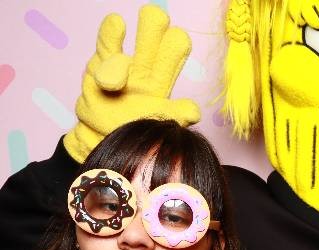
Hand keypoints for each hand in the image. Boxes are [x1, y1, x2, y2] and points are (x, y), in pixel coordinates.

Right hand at [63, 5, 200, 162]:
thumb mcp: (159, 123)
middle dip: (153, 25)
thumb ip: (175, 114)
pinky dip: (110, 37)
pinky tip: (118, 23)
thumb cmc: (134, 130)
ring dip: (129, 33)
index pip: (173, 53)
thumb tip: (194, 112)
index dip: (175, 45)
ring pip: (125, 42)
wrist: (102, 139)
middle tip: (157, 16)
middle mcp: (143, 65)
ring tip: (124, 23)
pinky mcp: (99, 67)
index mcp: (162, 77)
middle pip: (151, 39)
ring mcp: (120, 64)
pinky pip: (105, 48)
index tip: (178, 40)